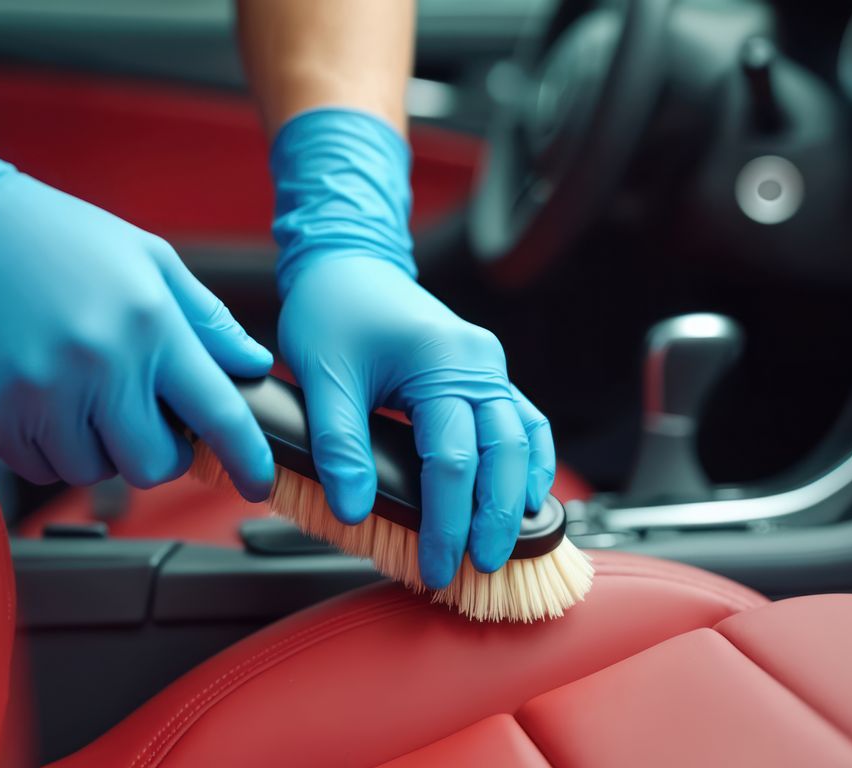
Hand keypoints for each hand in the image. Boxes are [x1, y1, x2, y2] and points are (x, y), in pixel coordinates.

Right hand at [0, 39, 273, 497]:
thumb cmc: (51, 234)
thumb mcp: (146, 256)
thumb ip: (205, 319)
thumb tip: (252, 365)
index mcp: (149, 322)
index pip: (219, 412)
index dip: (248, 458)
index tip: (258, 483)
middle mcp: (98, 364)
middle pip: (152, 464)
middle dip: (155, 453)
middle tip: (139, 419)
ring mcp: (39, 393)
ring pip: (91, 471)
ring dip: (94, 446)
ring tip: (75, 390)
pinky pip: (37, 465)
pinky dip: (45, 445)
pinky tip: (36, 394)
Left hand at [280, 257, 554, 587]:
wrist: (348, 264)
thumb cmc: (332, 312)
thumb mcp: (321, 377)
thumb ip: (338, 445)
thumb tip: (356, 507)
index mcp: (441, 361)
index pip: (453, 460)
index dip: (446, 522)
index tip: (435, 567)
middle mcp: (478, 362)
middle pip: (504, 455)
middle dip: (494, 521)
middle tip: (480, 571)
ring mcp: (489, 367)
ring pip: (524, 440)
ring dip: (519, 497)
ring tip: (508, 547)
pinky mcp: (486, 374)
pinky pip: (523, 422)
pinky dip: (529, 462)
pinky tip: (526, 498)